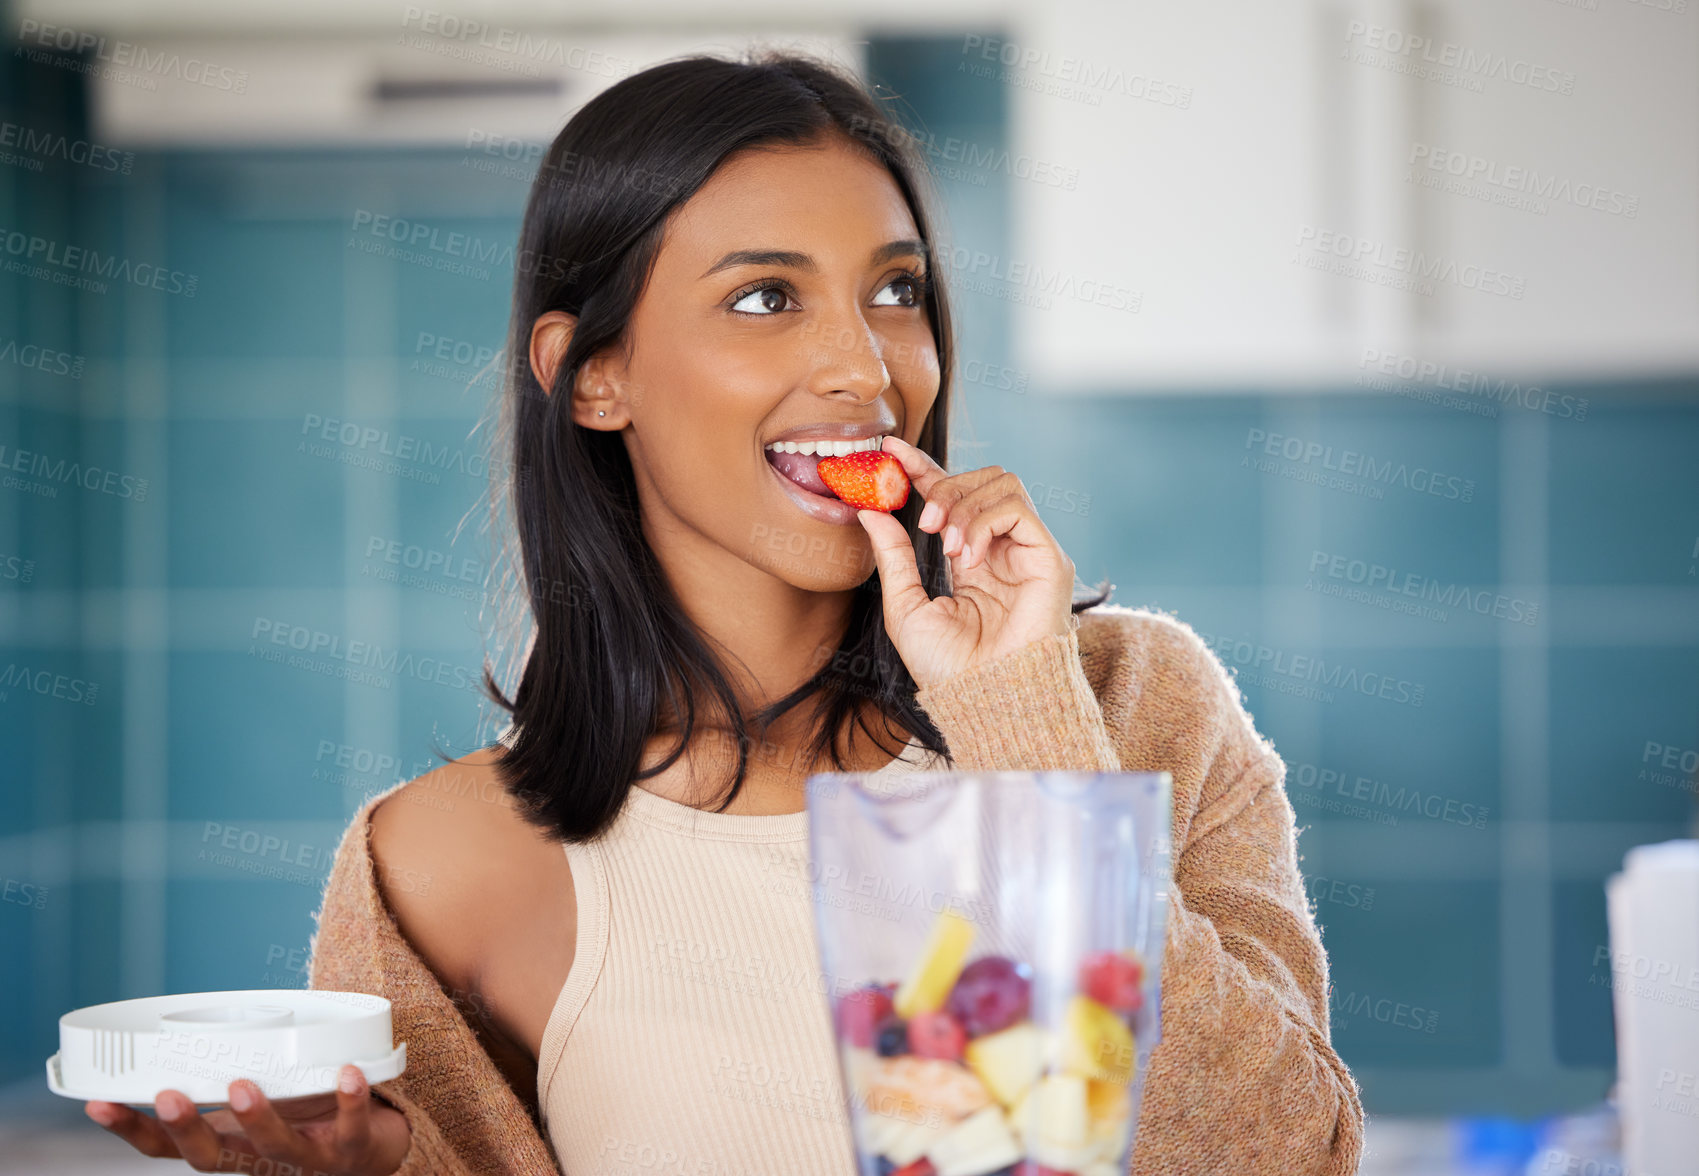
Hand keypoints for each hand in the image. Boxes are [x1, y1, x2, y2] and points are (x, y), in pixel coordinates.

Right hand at [84, 1064, 410, 1174]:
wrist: (375, 1156)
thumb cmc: (306, 1119)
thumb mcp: (257, 1104)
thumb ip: (224, 1076)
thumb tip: (184, 1027)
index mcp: (230, 1145)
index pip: (168, 1149)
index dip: (132, 1131)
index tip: (97, 1104)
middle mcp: (260, 1159)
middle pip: (212, 1157)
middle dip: (187, 1129)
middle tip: (168, 1096)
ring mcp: (307, 1158)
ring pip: (276, 1148)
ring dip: (258, 1118)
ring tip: (243, 1086)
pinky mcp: (353, 1149)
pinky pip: (352, 1128)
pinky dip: (349, 1101)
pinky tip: (347, 1072)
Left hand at [856, 436, 1075, 689]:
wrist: (983, 699)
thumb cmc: (949, 669)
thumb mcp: (906, 607)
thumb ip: (894, 557)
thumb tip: (869, 511)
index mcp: (971, 559)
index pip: (953, 496)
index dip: (924, 468)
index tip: (890, 450)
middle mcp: (1003, 549)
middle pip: (982, 479)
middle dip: (945, 488)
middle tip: (923, 523)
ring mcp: (1028, 552)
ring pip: (1003, 483)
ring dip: (964, 504)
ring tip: (945, 544)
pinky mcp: (1049, 558)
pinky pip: (1017, 508)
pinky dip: (983, 521)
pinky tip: (967, 556)